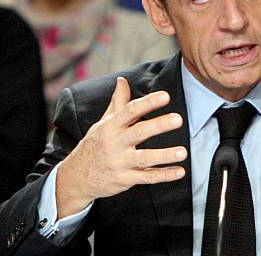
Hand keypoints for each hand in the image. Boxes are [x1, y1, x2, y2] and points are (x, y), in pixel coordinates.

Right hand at [56, 77, 186, 217]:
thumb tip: (122, 80)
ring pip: (145, 158)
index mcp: (111, 126)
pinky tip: (179, 171)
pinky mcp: (125, 179)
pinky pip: (147, 178)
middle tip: (178, 119)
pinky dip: (164, 175)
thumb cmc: (95, 145)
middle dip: (159, 125)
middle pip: (139, 132)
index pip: (131, 111)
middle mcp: (115, 143)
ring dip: (164, 155)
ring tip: (183, 151)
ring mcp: (120, 162)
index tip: (165, 96)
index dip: (148, 103)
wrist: (76, 176)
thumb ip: (117, 102)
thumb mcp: (103, 123)